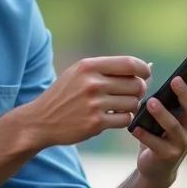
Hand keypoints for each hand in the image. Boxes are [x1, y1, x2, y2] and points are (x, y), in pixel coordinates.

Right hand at [25, 56, 150, 146]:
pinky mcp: (95, 123)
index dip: (143, 70)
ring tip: (117, 106)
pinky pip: (125, 119)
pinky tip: (113, 117)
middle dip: (138, 90)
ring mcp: (94, 104)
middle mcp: (92, 83)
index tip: (146, 75)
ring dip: (130, 106)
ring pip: (133, 103)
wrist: (39, 120)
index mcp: (88, 66)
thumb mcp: (79, 73)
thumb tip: (146, 67)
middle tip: (129, 94)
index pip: (129, 64)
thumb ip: (108, 69)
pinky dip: (124, 119)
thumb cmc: (64, 95)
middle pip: (135, 85)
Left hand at [130, 54, 186, 184]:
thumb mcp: (164, 111)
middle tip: (175, 80)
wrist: (155, 167)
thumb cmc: (160, 132)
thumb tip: (147, 65)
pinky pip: (156, 144)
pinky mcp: (168, 156)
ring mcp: (183, 143)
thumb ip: (159, 92)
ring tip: (150, 102)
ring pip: (175, 126)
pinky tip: (135, 128)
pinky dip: (145, 136)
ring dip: (163, 114)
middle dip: (186, 93)